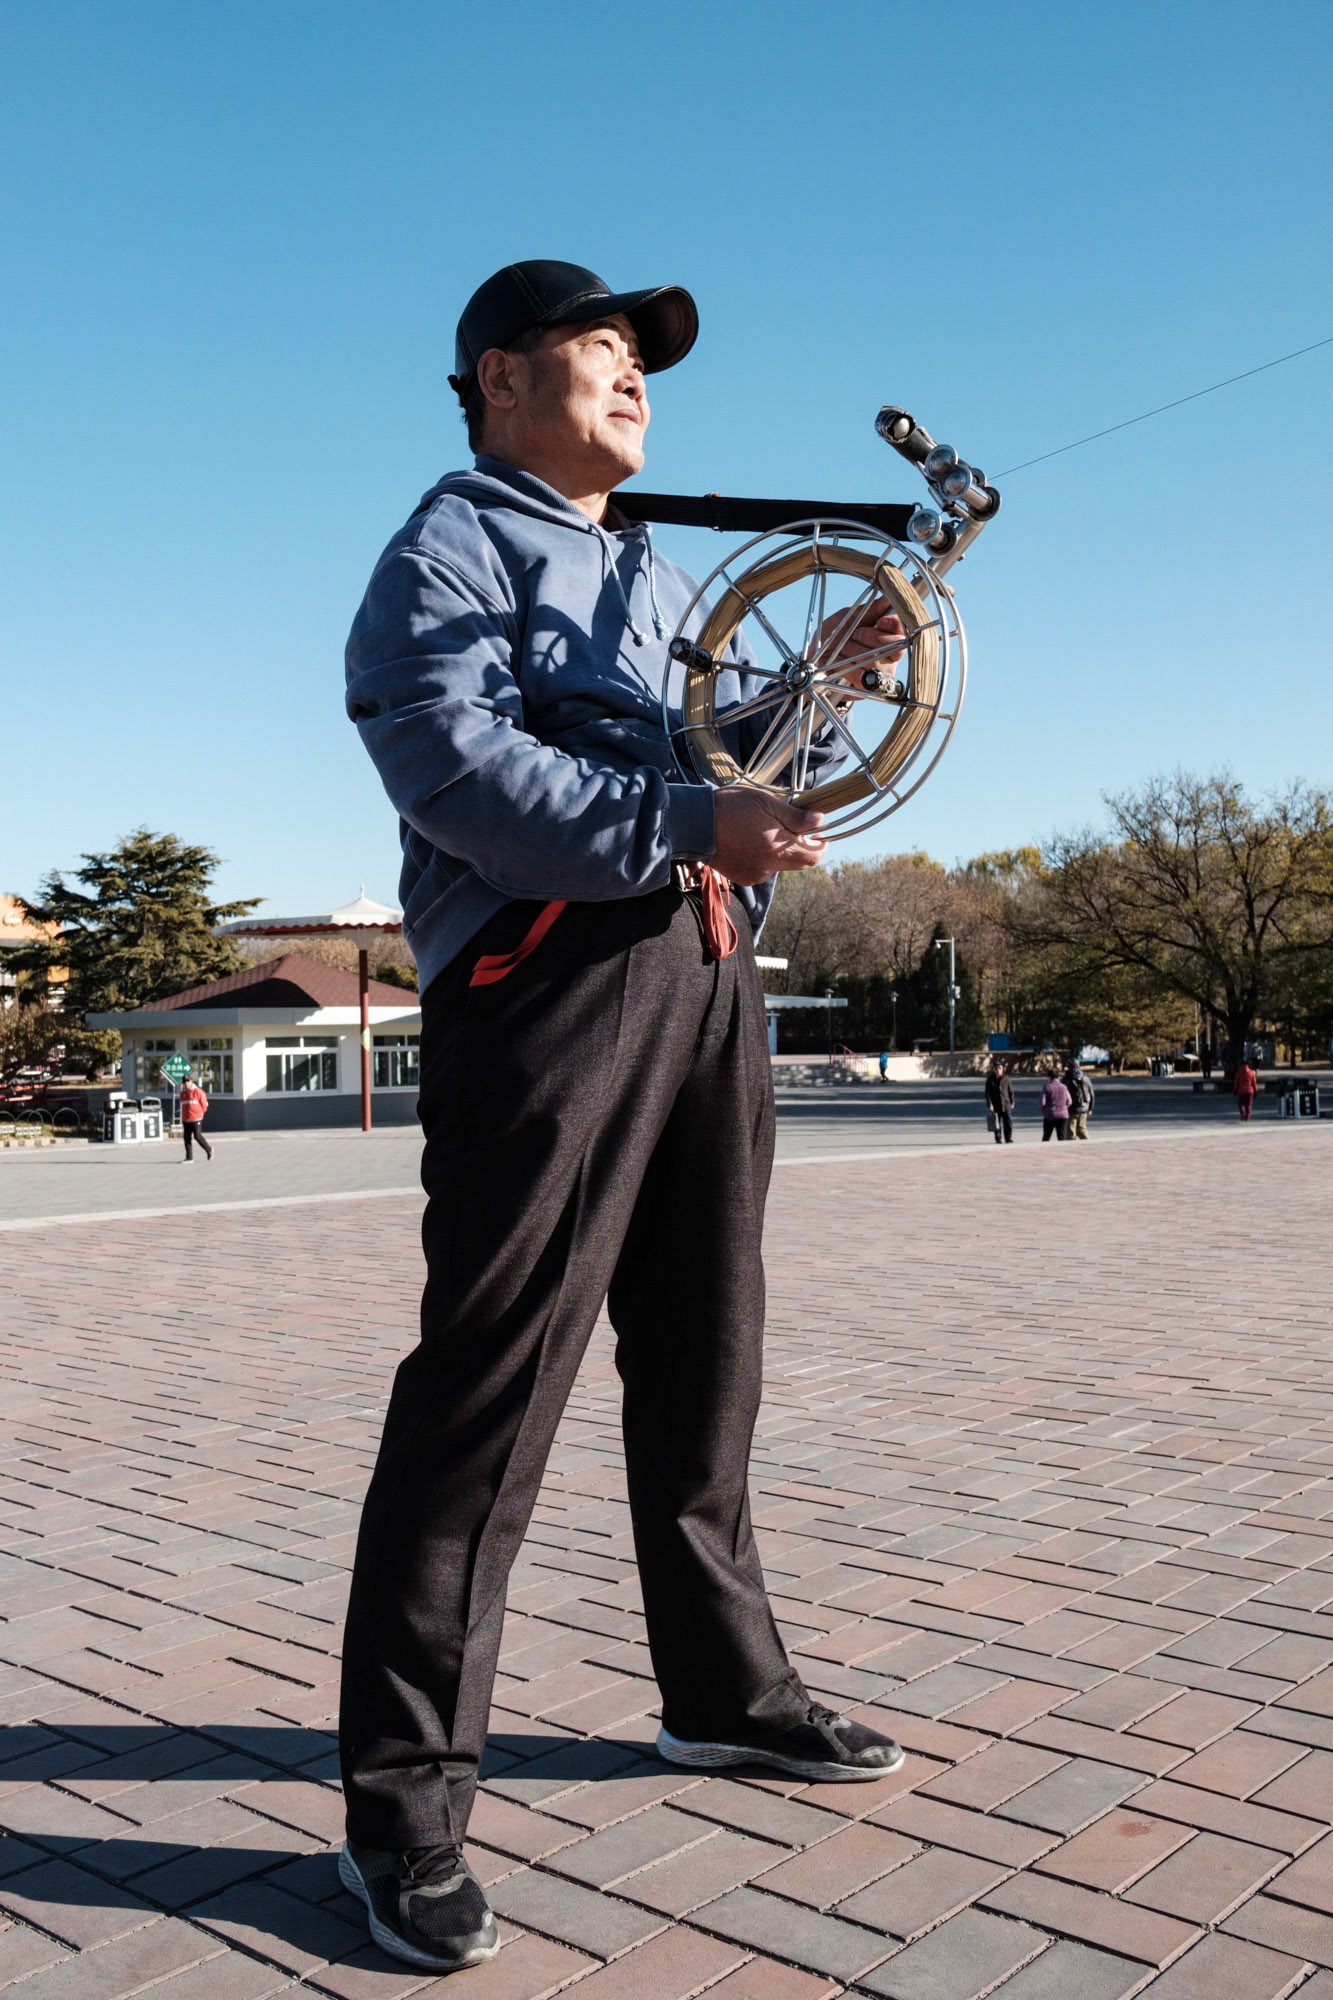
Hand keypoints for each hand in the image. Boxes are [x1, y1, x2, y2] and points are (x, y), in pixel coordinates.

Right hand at [710, 787, 826, 884]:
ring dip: (781, 851)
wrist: (695, 826)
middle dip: (802, 847)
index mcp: (776, 847)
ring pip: (781, 865)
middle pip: (799, 863)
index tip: (820, 834)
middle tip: (793, 827)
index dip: (821, 846)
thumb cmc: (729, 808)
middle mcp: (768, 866)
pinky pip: (765, 869)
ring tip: (764, 831)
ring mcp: (756, 874)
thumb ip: (794, 816)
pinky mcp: (745, 877)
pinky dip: (765, 858)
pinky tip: (751, 842)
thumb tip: (819, 820)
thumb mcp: (765, 802)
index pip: (813, 856)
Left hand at [817, 595, 907, 694]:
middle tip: (853, 635)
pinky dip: (847, 668)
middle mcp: (890, 656)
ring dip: (853, 652)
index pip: (903, 630)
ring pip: (876, 661)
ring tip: (840, 650)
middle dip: (869, 637)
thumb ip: (869, 609)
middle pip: (894, 646)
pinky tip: (838, 664)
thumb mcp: (847, 617)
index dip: (894, 625)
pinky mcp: (869, 689)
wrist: (812, 660)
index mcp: (887, 636)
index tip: (879, 621)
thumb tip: (889, 596)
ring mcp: (882, 674)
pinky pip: (864, 678)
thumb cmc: (831, 637)